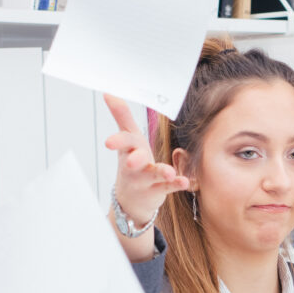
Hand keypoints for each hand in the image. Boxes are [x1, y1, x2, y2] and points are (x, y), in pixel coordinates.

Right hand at [103, 93, 188, 224]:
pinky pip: (167, 187)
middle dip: (135, 160)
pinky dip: (176, 184)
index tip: (109, 142)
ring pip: (152, 176)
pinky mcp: (158, 190)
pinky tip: (185, 181)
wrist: (131, 199)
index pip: (123, 143)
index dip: (118, 142)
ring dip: (161, 173)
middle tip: (134, 162)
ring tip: (169, 172)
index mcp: (129, 150)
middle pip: (134, 162)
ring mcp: (146, 180)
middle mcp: (135, 166)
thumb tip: (109, 93)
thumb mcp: (128, 138)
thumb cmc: (132, 162)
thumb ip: (121, 116)